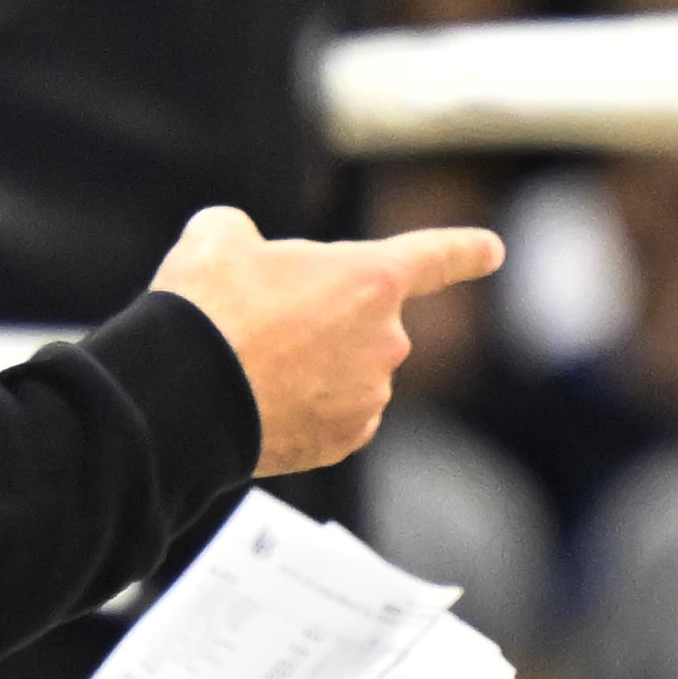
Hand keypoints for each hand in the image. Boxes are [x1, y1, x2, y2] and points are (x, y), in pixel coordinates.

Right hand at [151, 207, 503, 476]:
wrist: (185, 392)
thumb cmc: (207, 307)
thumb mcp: (219, 237)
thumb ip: (250, 237)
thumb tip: (244, 253)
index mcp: (370, 278)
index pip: (433, 257)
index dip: (464, 251)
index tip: (492, 251)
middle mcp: (385, 341)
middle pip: (363, 321)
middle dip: (324, 318)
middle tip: (261, 319)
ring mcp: (369, 397)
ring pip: (347, 371)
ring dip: (313, 365)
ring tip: (252, 364)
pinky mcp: (343, 442)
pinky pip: (333, 415)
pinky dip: (305, 408)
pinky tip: (262, 401)